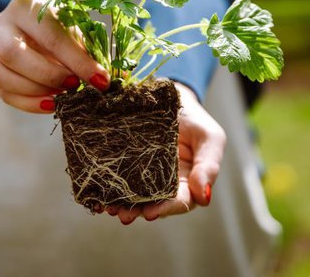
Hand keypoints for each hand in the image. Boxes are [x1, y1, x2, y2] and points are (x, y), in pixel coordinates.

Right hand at [0, 0, 109, 112]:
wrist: (31, 24)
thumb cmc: (58, 25)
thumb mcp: (73, 29)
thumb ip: (88, 52)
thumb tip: (114, 78)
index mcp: (25, 7)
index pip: (50, 36)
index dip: (77, 62)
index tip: (101, 80)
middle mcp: (0, 26)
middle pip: (12, 53)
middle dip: (48, 75)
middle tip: (75, 85)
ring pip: (0, 75)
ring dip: (36, 91)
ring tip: (63, 95)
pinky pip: (4, 93)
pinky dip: (30, 103)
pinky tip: (52, 103)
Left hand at [109, 82, 226, 223]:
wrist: (171, 96)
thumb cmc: (195, 120)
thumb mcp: (210, 138)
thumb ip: (209, 166)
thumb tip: (204, 197)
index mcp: (188, 184)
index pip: (179, 202)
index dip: (165, 209)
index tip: (150, 213)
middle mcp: (165, 185)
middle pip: (152, 204)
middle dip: (138, 211)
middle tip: (124, 214)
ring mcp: (144, 176)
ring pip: (133, 196)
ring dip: (121, 205)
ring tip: (109, 207)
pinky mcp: (126, 164)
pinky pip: (118, 179)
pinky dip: (109, 189)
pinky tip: (98, 195)